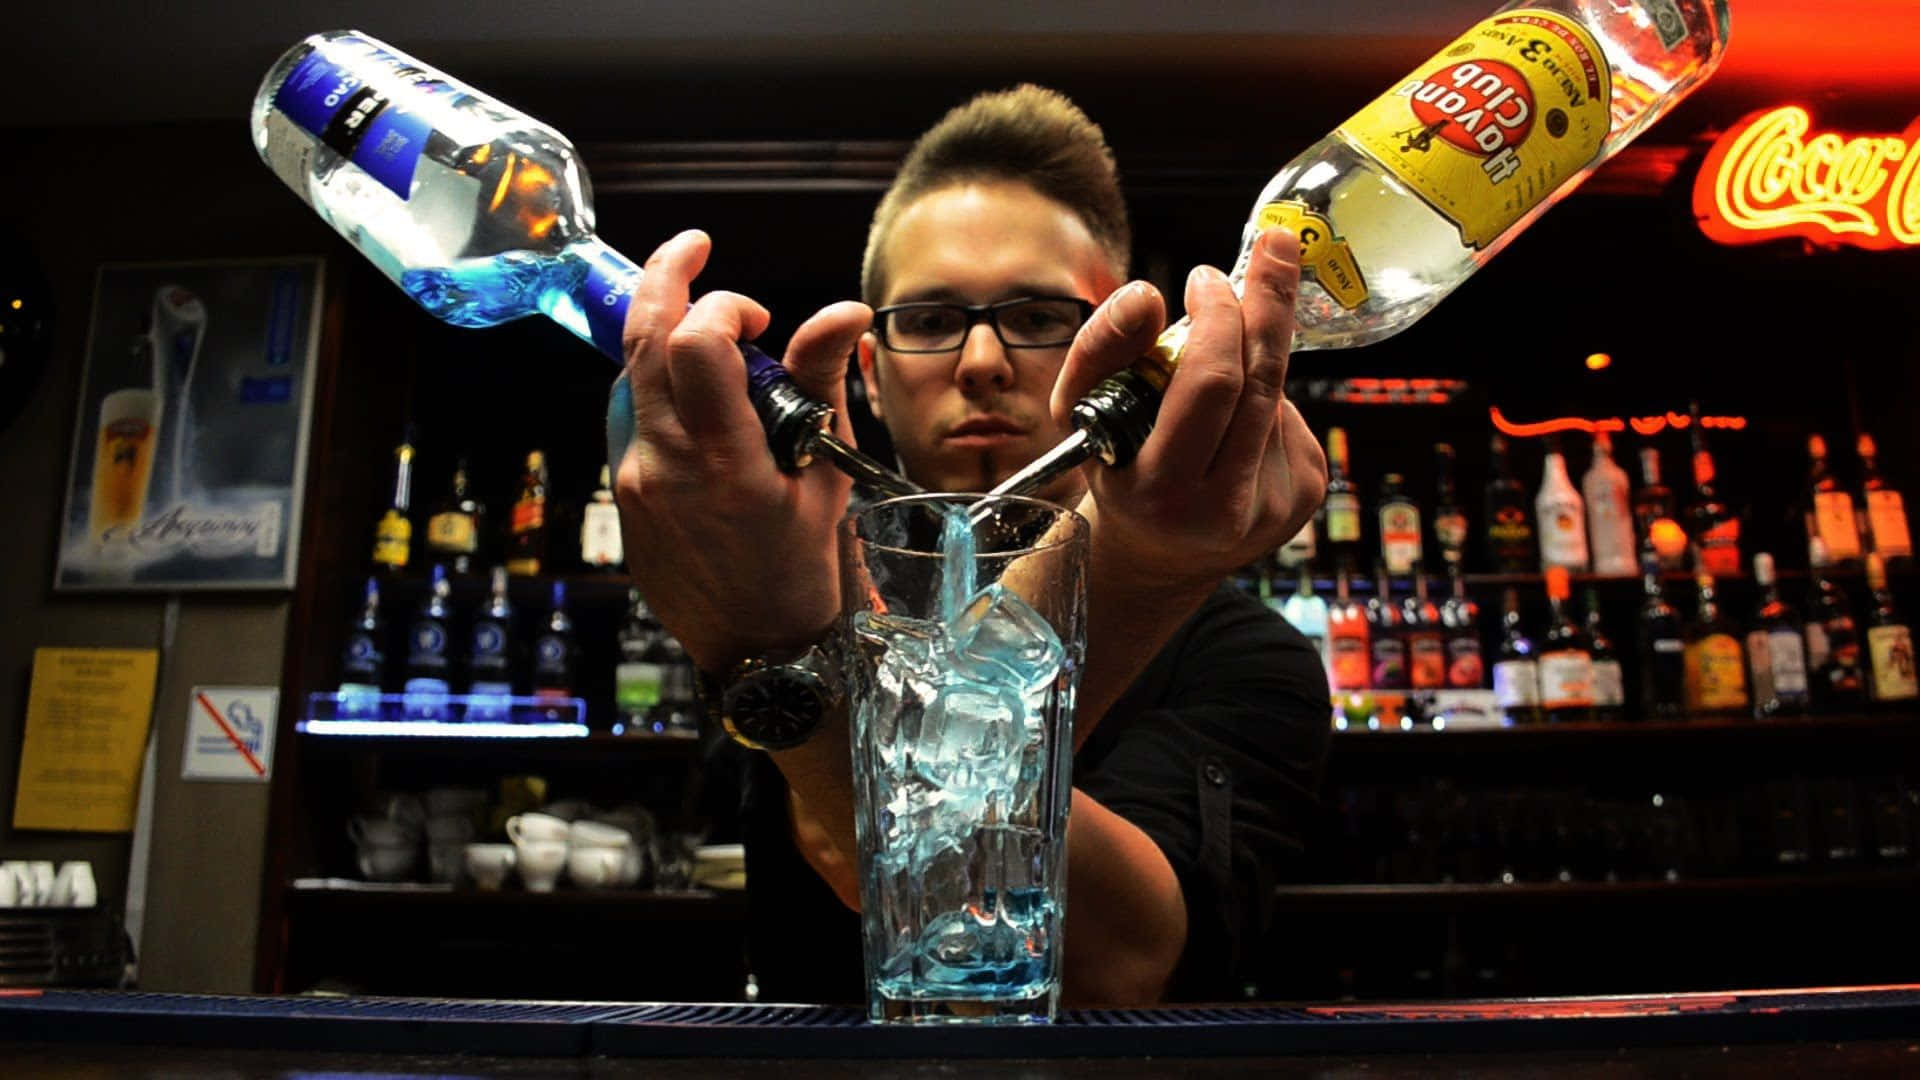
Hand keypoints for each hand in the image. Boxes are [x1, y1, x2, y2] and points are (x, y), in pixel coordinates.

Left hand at [611, 229, 871, 670]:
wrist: (757, 649)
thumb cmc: (803, 567)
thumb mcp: (827, 476)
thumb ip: (819, 384)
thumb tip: (842, 311)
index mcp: (728, 463)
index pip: (695, 346)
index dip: (723, 307)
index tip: (758, 319)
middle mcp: (669, 466)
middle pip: (641, 342)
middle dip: (665, 279)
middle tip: (693, 248)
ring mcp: (638, 481)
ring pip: (630, 376)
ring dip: (662, 335)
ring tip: (710, 336)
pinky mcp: (626, 494)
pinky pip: (633, 418)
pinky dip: (661, 388)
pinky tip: (700, 402)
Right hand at [1053, 228, 1326, 591]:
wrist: (1159, 554)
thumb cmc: (1115, 467)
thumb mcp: (1082, 414)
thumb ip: (1101, 347)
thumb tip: (1150, 297)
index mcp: (1165, 492)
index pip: (1211, 385)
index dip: (1218, 319)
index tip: (1204, 278)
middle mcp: (1228, 508)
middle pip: (1262, 378)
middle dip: (1269, 301)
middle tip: (1273, 246)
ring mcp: (1276, 505)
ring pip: (1276, 391)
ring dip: (1250, 356)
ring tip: (1215, 367)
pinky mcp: (1306, 493)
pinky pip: (1290, 412)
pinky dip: (1262, 394)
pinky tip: (1234, 416)